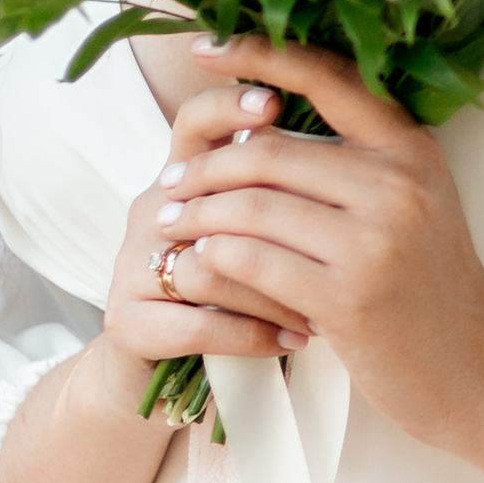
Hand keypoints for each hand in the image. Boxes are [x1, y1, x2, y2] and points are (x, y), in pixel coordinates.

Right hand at [94, 77, 311, 414]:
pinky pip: (200, 322)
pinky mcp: (127, 322)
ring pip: (210, 264)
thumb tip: (357, 143)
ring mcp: (131, 266)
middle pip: (209, 196)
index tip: (274, 104)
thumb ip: (284, 189)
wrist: (165, 378)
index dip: (228, 106)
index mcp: (183, 178)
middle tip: (339, 242)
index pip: (194, 120)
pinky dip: (255, 334)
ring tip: (324, 308)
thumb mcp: (256, 233)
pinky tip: (295, 340)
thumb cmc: (232, 294)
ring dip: (276, 290)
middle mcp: (151, 212)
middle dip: (279, 223)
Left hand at [160, 39, 483, 453]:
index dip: (258, 53)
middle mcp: (398, 183)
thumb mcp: (412, 203)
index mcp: (411, 147)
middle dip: (205, 165)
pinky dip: (214, 259)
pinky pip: (253, 262)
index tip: (205, 45)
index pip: (327, 77)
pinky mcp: (348, 299)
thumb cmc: (429, 284)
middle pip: (269, 150)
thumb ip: (354, 161)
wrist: (476, 370)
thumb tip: (254, 123)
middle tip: (170, 180)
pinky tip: (200, 263)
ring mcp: (375, 242)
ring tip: (171, 224)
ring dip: (197, 214)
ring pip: (252, 207)